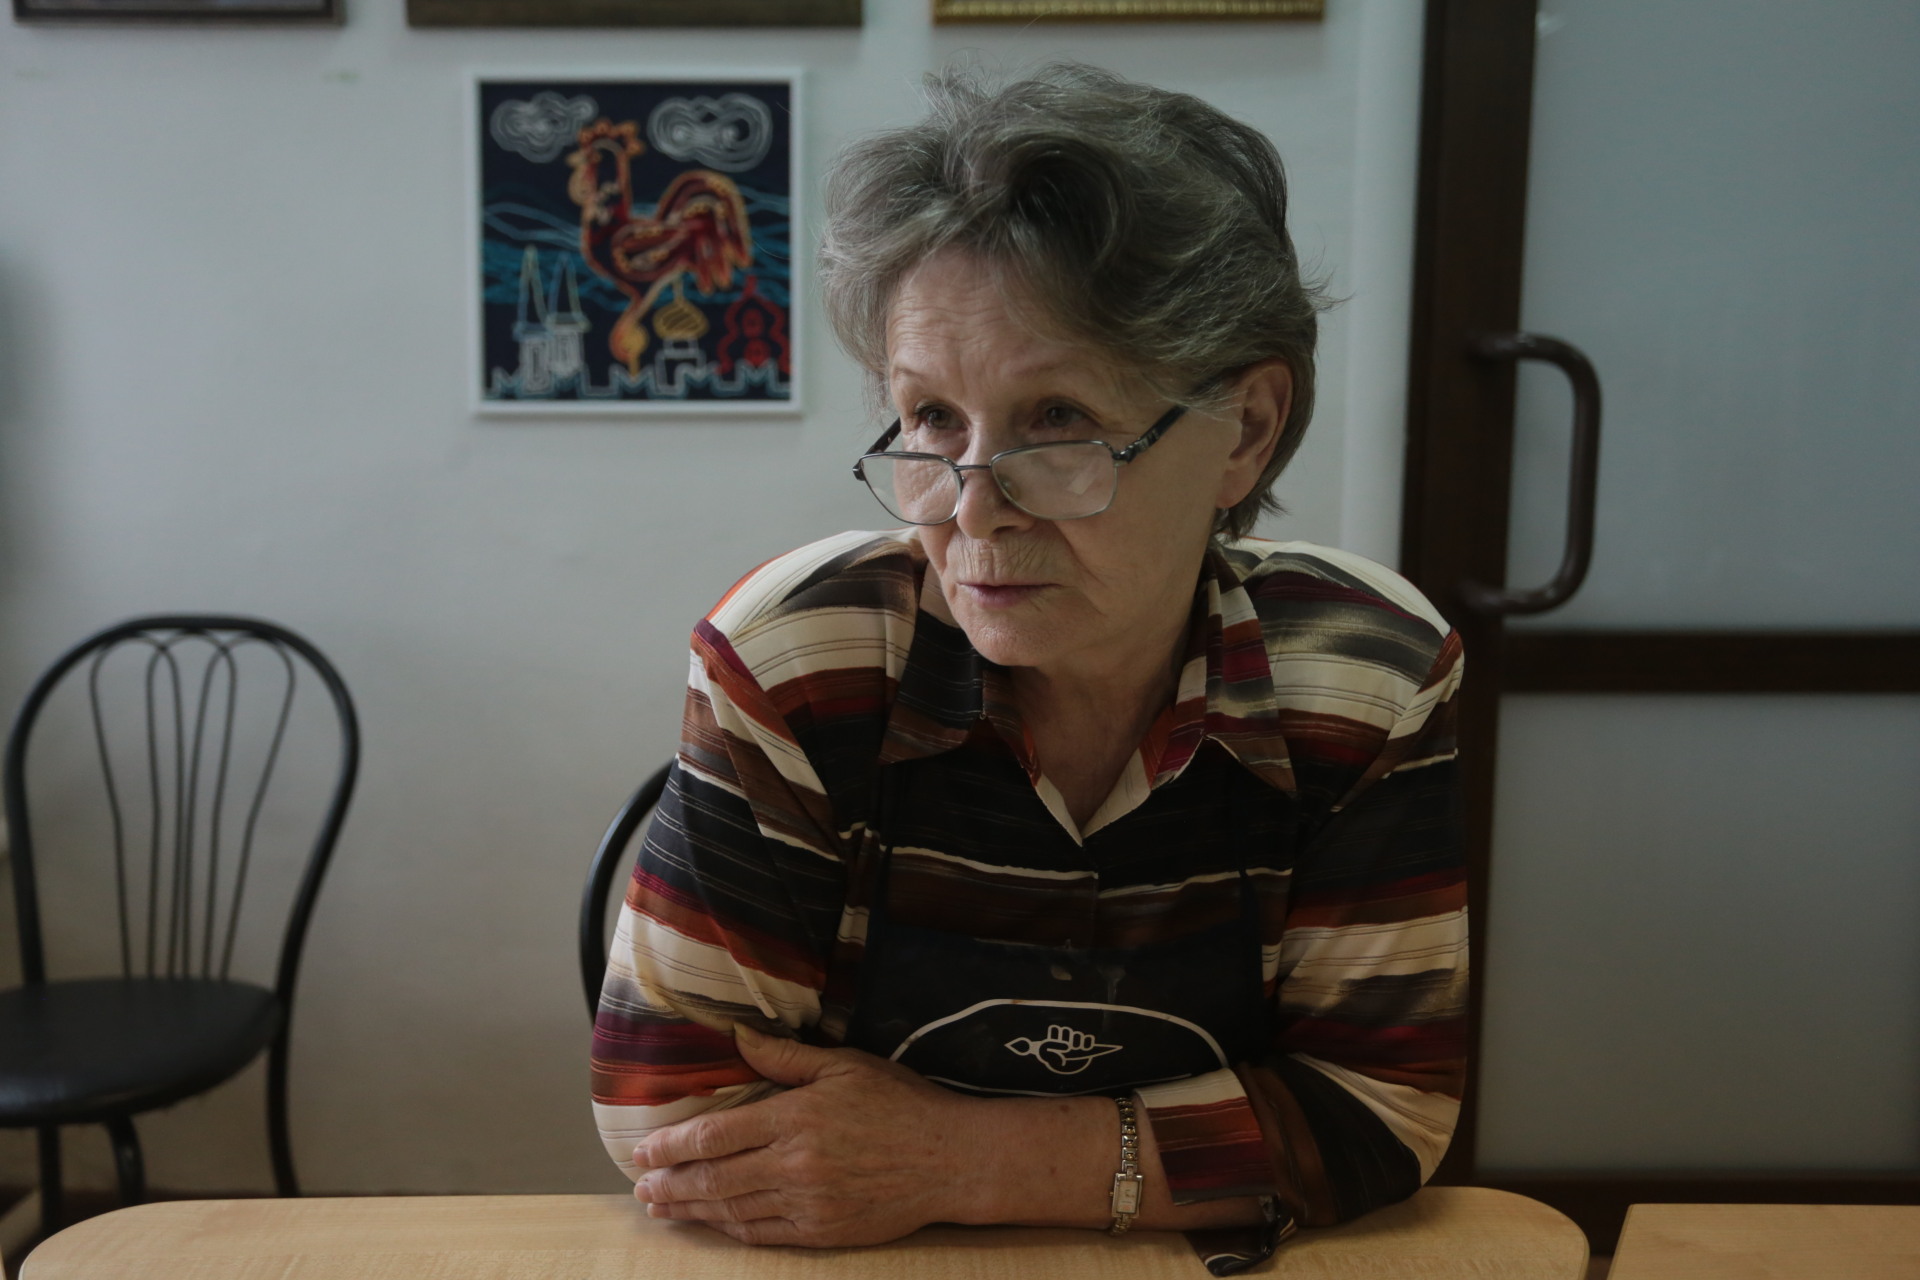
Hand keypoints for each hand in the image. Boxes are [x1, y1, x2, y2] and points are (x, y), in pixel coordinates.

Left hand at [630, 1024, 989, 1246]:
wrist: (949, 1160)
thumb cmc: (901, 1105)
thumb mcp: (845, 1065)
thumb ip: (786, 1057)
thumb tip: (739, 1036)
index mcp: (795, 1118)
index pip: (715, 1135)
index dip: (672, 1146)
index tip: (643, 1150)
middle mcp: (793, 1165)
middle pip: (713, 1179)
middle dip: (669, 1184)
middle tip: (640, 1187)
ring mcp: (807, 1203)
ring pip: (732, 1210)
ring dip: (691, 1210)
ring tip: (662, 1208)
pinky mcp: (822, 1232)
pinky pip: (763, 1234)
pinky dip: (731, 1230)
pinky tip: (714, 1224)